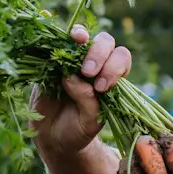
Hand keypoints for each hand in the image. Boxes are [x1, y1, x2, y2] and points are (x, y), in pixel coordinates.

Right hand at [30, 25, 131, 156]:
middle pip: (106, 42)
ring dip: (80, 39)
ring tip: (73, 54)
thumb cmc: (78, 129)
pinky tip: (55, 41)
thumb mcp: (89, 123)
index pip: (121, 59)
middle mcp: (95, 64)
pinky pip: (54, 44)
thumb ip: (88, 102)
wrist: (53, 137)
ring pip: (82, 36)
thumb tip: (73, 77)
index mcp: (111, 78)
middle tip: (88, 73)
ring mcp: (72, 60)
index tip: (101, 87)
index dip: (114, 68)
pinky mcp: (51, 62)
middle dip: (99, 54)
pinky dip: (56, 39)